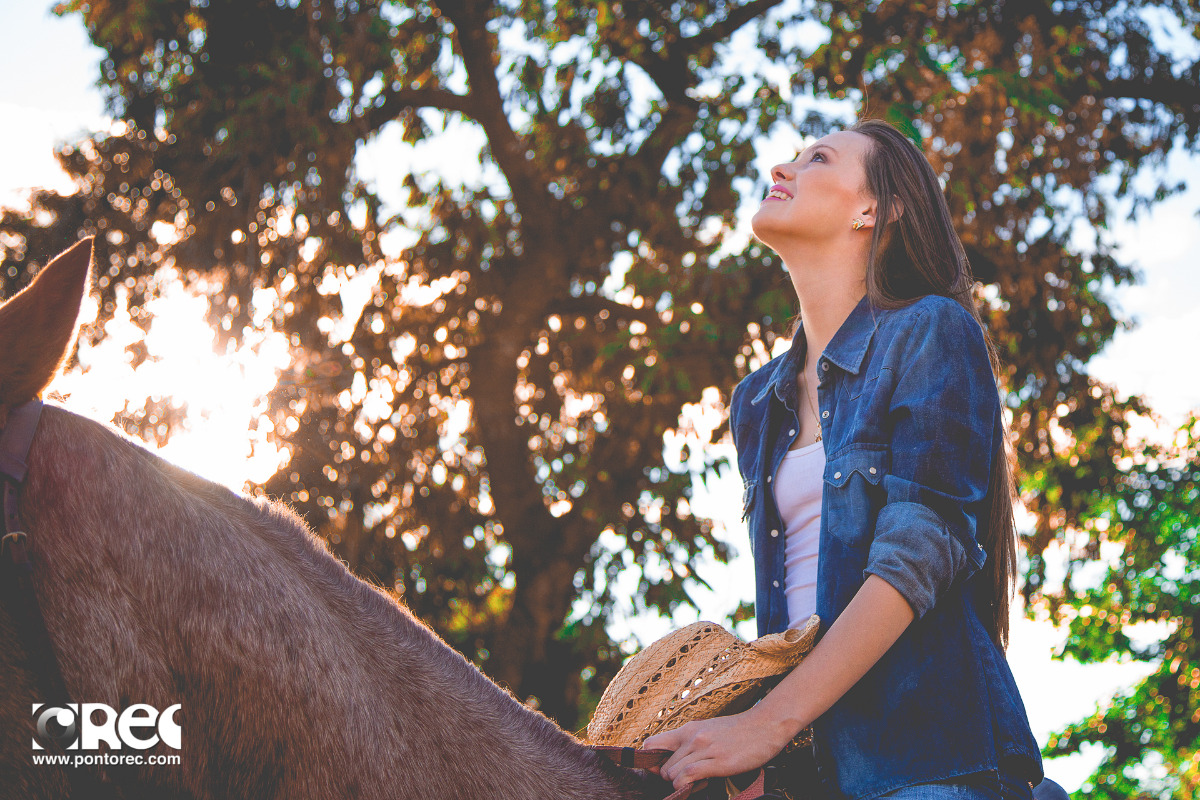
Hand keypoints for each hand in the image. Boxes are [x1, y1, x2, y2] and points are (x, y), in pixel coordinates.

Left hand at [641, 710, 788, 791]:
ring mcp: (705, 749)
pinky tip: (696, 785)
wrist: (765, 726)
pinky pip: (689, 775)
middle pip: (663, 765)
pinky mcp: (718, 761)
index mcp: (688, 729)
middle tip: (686, 781)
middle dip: (670, 778)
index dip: (650, 761)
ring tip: (695, 783)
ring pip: (673, 772)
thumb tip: (676, 760)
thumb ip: (691, 741)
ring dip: (680, 783)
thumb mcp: (708, 729)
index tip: (659, 770)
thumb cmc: (738, 731)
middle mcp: (692, 737)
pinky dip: (686, 785)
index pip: (652, 744)